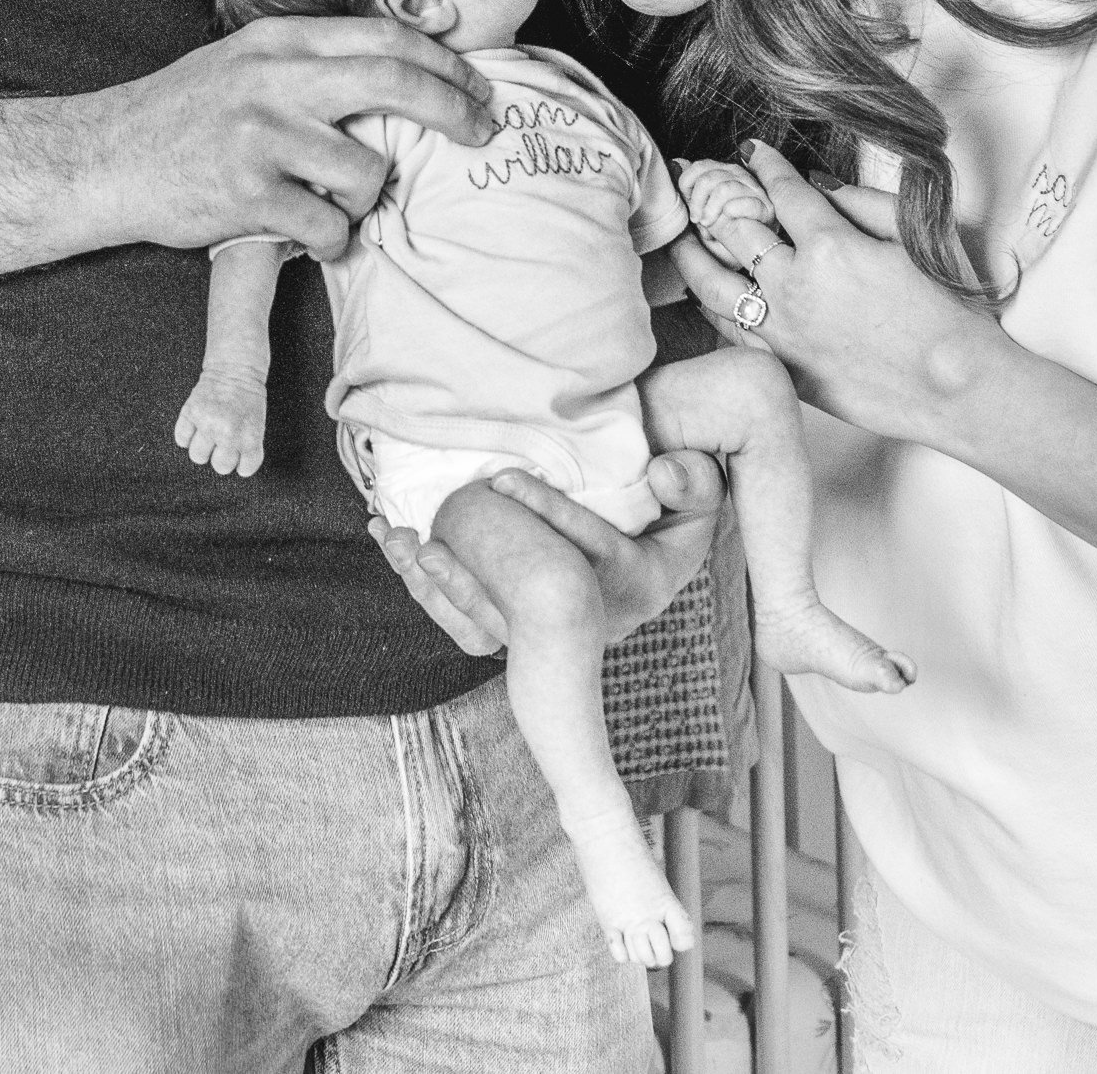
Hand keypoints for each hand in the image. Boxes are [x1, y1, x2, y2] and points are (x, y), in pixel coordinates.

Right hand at [0, 17, 496, 281]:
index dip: (445, 64)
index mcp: (279, 41)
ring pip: (367, 170)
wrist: (102, 158)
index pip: (385, 38)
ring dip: (366, 198)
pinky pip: (328, 226)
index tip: (478, 88)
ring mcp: (261, 136)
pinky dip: (331, 240)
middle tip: (482, 132)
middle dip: (454, 109)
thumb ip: (310, 63)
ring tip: (333, 203)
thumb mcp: (246, 63)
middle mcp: (275, 80)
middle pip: (395, 82)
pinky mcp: (248, 195)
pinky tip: (304, 233)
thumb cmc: (182, 115)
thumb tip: (399, 73)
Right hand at [175, 370, 267, 476]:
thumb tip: (235, 466)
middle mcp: (229, 433)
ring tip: (207, 437)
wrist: (235, 368)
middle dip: (221, 458)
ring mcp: (208, 423)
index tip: (240, 458)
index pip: (245, 469)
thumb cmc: (248, 398)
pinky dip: (186, 436)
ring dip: (202, 449)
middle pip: (220, 466)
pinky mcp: (191, 412)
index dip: (242, 465)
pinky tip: (194, 428)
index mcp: (250, 436)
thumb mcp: (258, 424)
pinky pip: (181, 439)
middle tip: (222, 446)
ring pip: (198, 456)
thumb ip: (248, 446)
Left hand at [369, 450, 725, 653]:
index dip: (546, 516)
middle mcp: (594, 617)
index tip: (503, 480)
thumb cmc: (679, 500)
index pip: (590, 551)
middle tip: (432, 534)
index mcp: (640, 581)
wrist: (664, 535)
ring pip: (487, 622)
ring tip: (400, 541)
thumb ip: (692, 480)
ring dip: (437, 585)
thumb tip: (663, 471)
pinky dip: (427, 584)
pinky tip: (393, 541)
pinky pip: (467, 615)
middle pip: (526, 607)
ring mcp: (555, 625)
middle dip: (474, 577)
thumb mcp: (703, 487)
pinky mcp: (523, 617)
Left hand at [668, 141, 1000, 436]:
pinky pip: (730, 331)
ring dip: (690, 252)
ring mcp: (783, 331)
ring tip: (678, 233)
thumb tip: (816, 185)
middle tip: (692, 175)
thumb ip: (860, 199)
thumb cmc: (948, 308)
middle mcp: (794, 286)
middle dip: (710, 194)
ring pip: (713, 284)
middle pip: (732, 230)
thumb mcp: (913, 234)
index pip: (781, 190)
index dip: (763, 164)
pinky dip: (710, 307)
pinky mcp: (784, 368)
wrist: (958, 386)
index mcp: (829, 245)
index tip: (751, 150)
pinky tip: (702, 293)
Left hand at [677, 157, 776, 235]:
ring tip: (708, 226)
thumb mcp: (700, 208)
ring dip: (711, 211)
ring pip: (724, 189)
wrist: (746, 253)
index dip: (687, 187)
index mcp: (722, 170)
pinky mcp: (766, 207)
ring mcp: (754, 189)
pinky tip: (729, 220)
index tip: (688, 206)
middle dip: (697, 202)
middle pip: (708, 178)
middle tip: (697, 220)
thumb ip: (689, 186)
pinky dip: (731, 212)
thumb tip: (675, 163)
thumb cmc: (721, 230)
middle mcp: (738, 175)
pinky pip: (744, 203)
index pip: (699, 167)